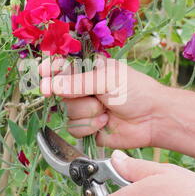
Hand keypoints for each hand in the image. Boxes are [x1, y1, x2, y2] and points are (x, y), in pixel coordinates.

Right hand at [39, 56, 162, 149]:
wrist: (152, 119)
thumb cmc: (135, 91)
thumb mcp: (106, 79)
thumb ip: (77, 82)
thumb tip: (50, 85)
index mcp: (88, 70)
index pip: (62, 67)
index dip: (50, 70)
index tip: (42, 73)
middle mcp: (83, 88)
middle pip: (61, 92)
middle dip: (77, 96)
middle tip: (96, 97)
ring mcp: (84, 108)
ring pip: (67, 112)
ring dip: (88, 113)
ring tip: (106, 111)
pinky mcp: (87, 127)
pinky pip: (74, 128)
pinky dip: (89, 127)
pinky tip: (105, 123)